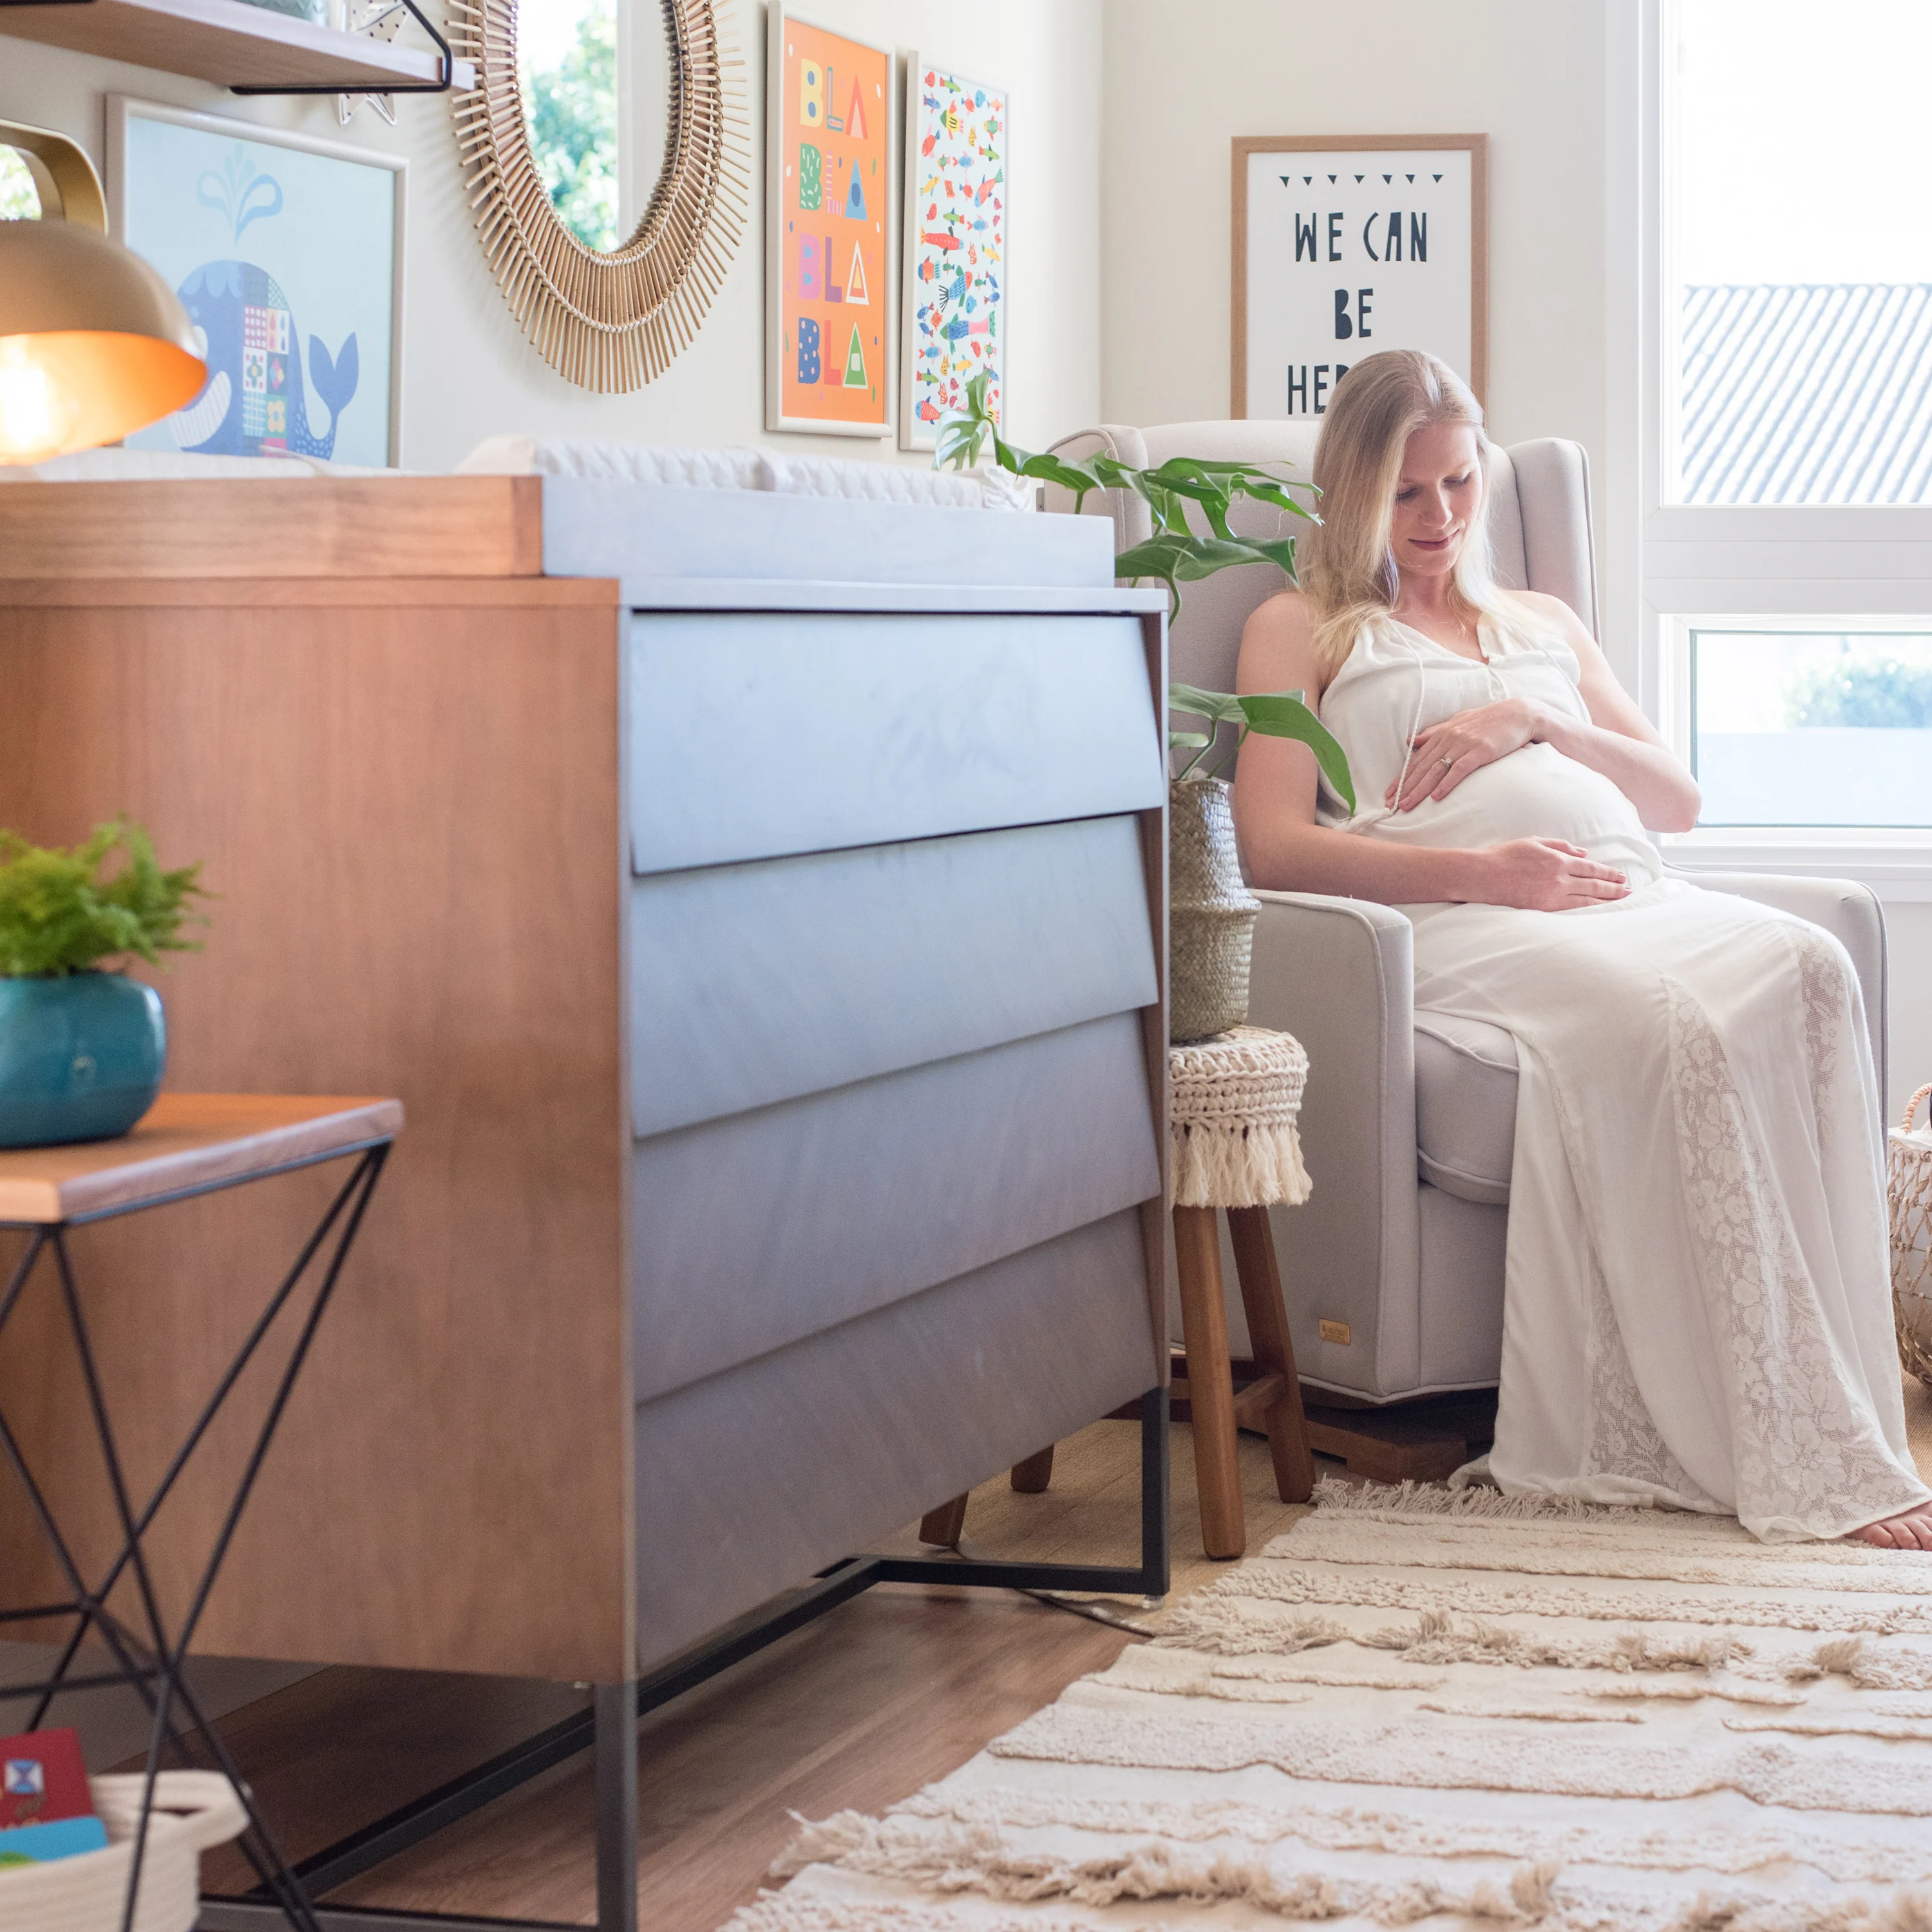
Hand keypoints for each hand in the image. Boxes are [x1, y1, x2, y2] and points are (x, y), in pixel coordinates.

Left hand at [1389, 699, 1545, 812]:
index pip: (1417, 759)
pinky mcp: (1481, 751)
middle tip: (1391, 804)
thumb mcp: (1458, 721)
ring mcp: (1465, 744)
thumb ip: (1434, 732)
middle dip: (1405, 787)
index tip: (1389, 793)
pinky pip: (1460, 770)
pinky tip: (1436, 797)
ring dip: (1419, 790)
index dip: (1401, 777)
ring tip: (1407, 805)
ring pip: (1436, 770)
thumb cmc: (1489, 720)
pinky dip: (1447, 784)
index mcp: (1443, 733)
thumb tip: (1410, 741)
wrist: (1520, 714)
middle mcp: (1450, 738)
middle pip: (1423, 767)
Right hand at [1479, 838, 1629, 911]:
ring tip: (1620, 902)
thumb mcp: (1534, 842)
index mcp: (1558, 860)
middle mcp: (1559, 879)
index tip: (1621, 877)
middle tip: (1629, 891)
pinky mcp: (1543, 908)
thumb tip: (1583, 853)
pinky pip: (1571, 910)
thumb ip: (1560, 846)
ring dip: (1606, 901)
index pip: (1591, 868)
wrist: (1483, 875)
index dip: (1608, 873)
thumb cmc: (1505, 856)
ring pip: (1586, 900)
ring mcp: (1551, 895)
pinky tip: (1596, 911)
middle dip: (1613, 888)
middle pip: (1593, 885)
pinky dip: (1587, 910)